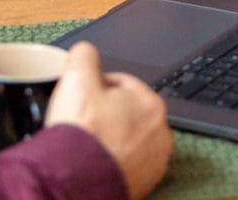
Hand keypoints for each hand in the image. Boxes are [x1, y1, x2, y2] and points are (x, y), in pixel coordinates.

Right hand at [45, 42, 170, 199]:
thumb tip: (87, 52)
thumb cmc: (82, 133)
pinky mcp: (145, 184)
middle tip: (84, 118)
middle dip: (105, 111)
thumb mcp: (77, 75)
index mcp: (151, 103)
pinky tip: (96, 157)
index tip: (82, 97)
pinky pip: (127, 160)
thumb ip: (85, 54)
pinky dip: (113, 157)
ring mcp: (154, 161)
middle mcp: (161, 133)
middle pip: (126, 110)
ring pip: (127, 136)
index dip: (96, 86)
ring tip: (88, 140)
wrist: (76, 182)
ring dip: (110, 135)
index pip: (121, 82)